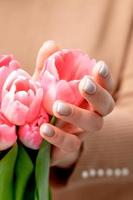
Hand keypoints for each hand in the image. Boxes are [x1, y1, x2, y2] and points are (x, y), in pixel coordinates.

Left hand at [33, 40, 114, 167]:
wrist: (40, 132)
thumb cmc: (47, 103)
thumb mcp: (45, 83)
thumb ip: (48, 65)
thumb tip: (52, 45)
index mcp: (89, 97)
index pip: (105, 87)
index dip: (105, 77)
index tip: (99, 66)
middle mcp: (92, 113)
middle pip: (106, 106)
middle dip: (98, 94)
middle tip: (84, 84)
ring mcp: (83, 131)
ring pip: (92, 124)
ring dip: (77, 114)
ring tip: (58, 107)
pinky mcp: (70, 146)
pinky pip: (71, 144)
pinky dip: (58, 136)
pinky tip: (45, 129)